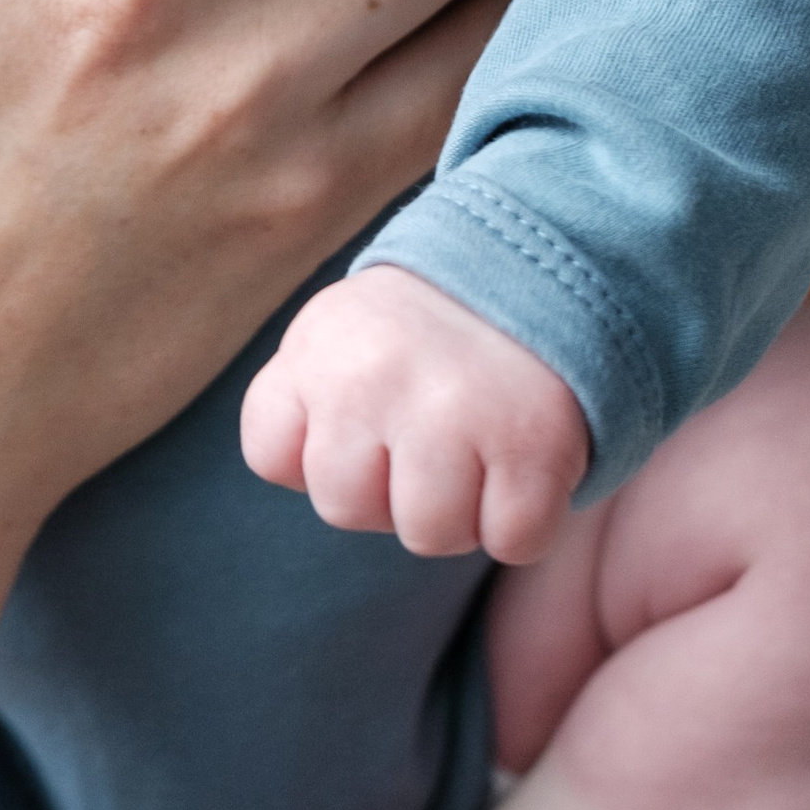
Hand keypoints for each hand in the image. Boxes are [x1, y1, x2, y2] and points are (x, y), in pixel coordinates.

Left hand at [239, 266, 589, 562]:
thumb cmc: (420, 334)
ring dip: (456, 513)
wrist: (539, 268)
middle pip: (344, 509)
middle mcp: (376, 377)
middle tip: (424, 437)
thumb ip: (297, 402)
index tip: (357, 420)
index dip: (314, 456)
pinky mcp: (534, 444)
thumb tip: (303, 477)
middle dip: (384, 491)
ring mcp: (455, 412)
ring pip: (428, 536)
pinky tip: (521, 465)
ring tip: (474, 450)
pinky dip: (522, 522)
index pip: (270, 455)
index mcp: (318, 347)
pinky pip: (512, 541)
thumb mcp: (336, 335)